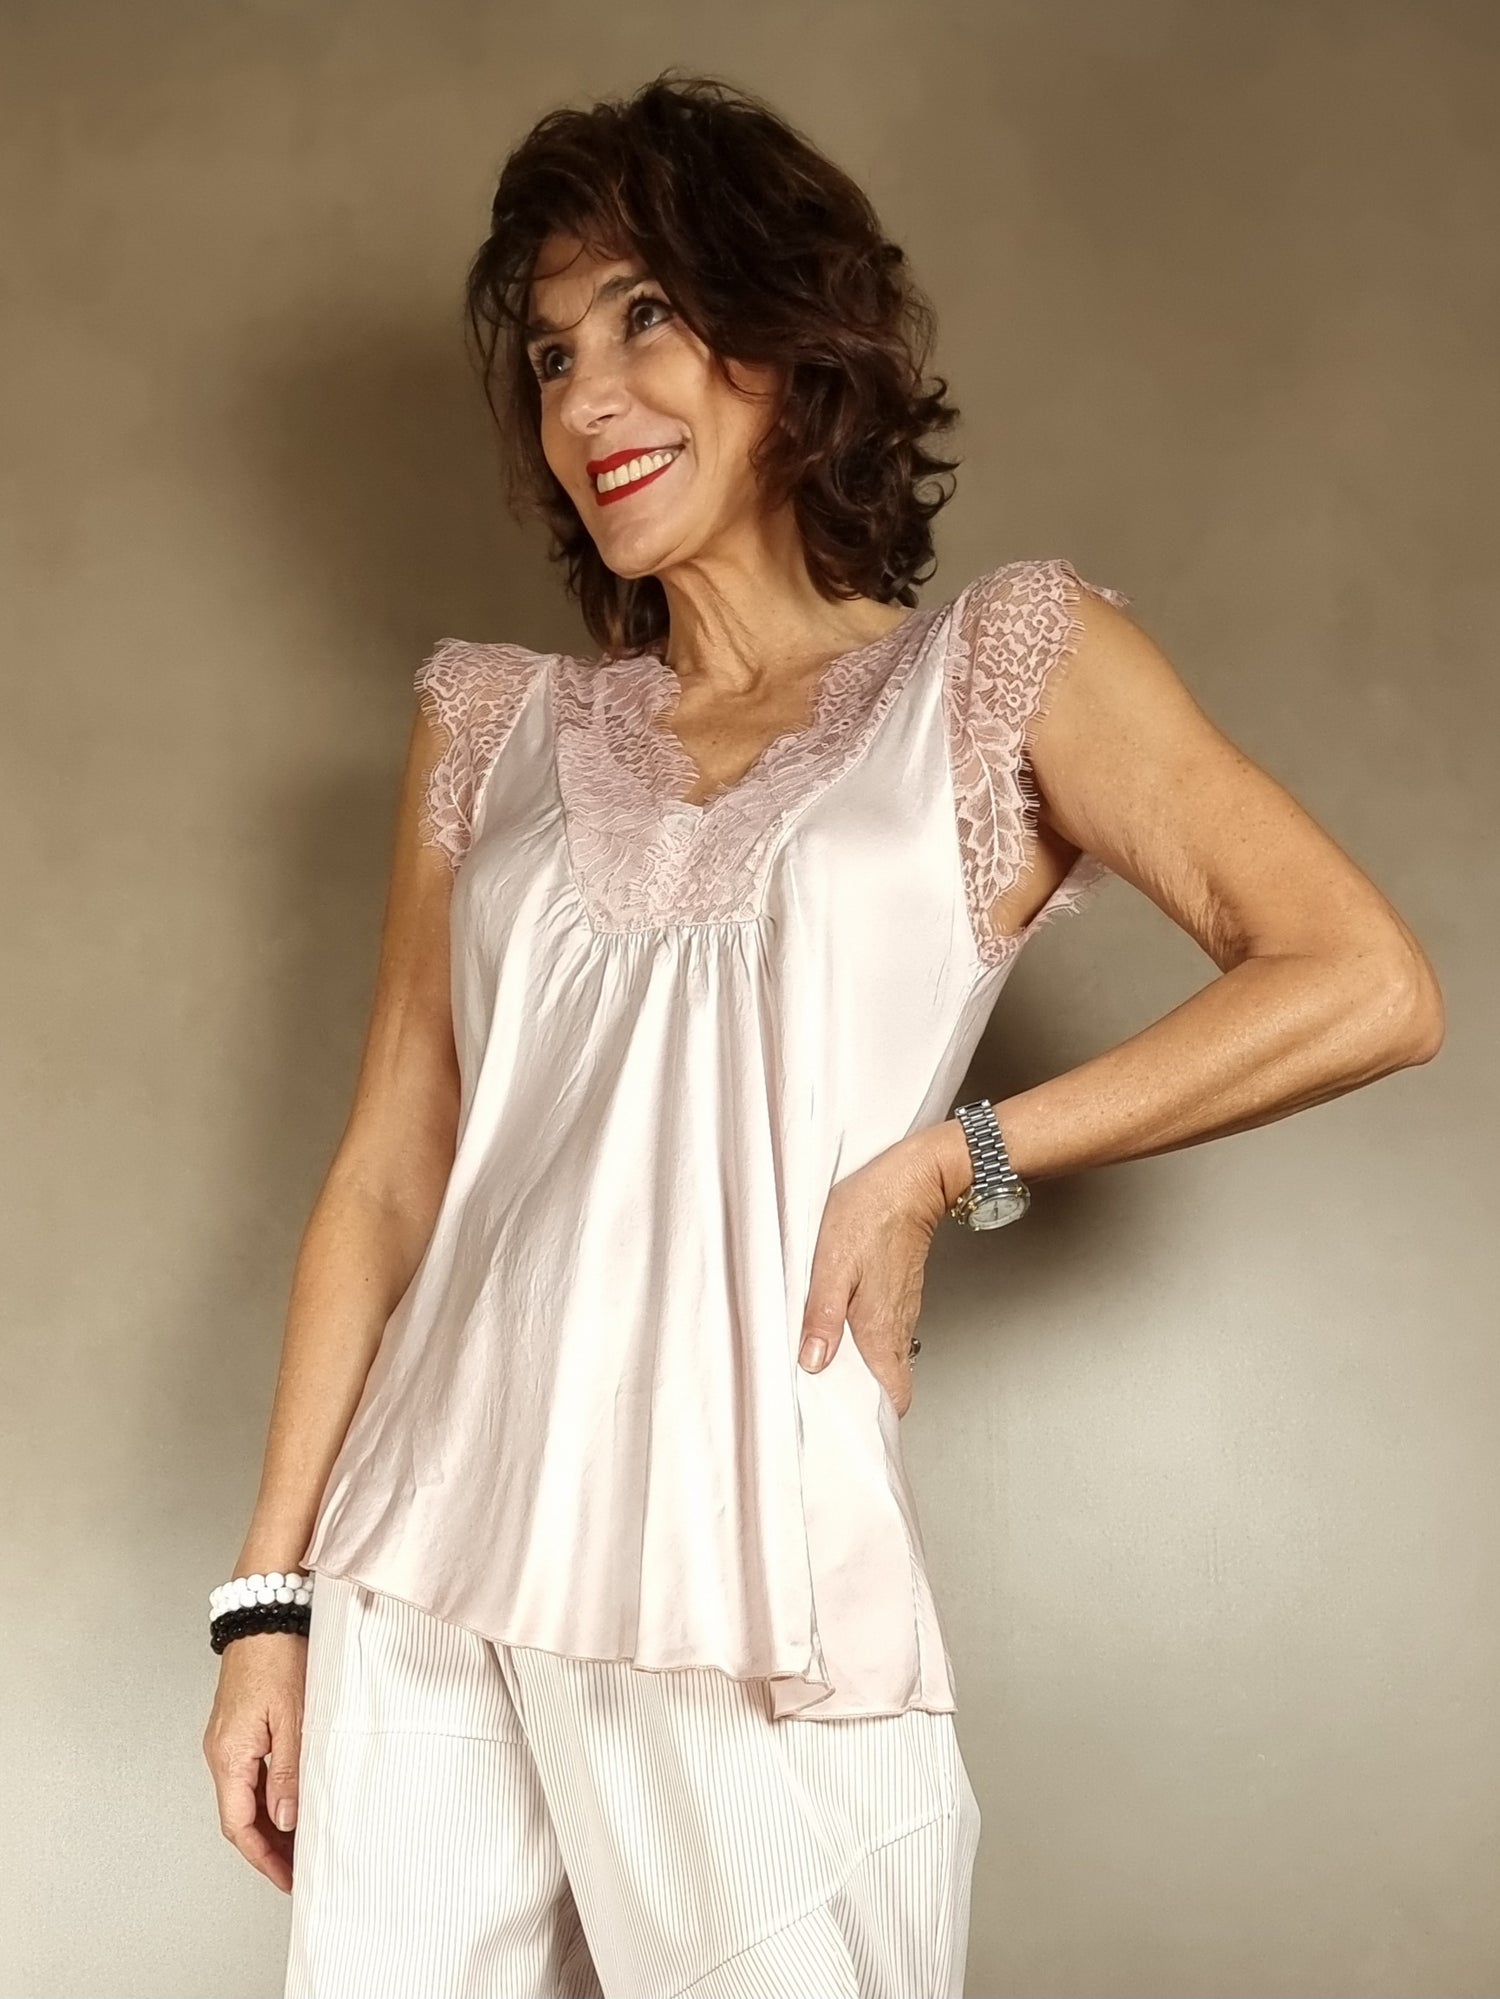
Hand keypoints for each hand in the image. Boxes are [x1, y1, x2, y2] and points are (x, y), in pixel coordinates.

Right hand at [202, 1630, 308, 1893]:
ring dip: (269, 1822)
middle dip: (268, 1847)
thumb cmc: (278, 1655)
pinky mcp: (238, 1725)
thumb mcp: (293, 1716)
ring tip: (300, 1840)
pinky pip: (248, 1774)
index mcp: (229, 1755)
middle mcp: (220, 1752)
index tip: (287, 1877)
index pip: (239, 1825)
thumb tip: (285, 1819)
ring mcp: (227, 1739)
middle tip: (298, 1867)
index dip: (263, 1857)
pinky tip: (289, 1799)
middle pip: (239, 1816)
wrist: (264, 1610)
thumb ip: (288, 1771)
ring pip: (244, 1796)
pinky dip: (267, 1795)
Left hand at [798, 1129, 951, 1416]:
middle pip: (889, 1385)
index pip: (892, 1399)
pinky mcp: (899, 1293)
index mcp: (881, 1330)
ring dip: (860, 1371)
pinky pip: (884, 1334)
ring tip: (824, 1373)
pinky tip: (839, 1332)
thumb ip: (823, 1316)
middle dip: (861, 1401)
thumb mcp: (832, 1262)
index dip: (873, 1419)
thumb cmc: (872, 1212)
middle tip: (825, 1406)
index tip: (843, 1428)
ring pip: (886, 1360)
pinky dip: (864, 1344)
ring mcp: (902, 1311)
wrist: (914, 1176)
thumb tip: (812, 1363)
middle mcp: (897, 1328)